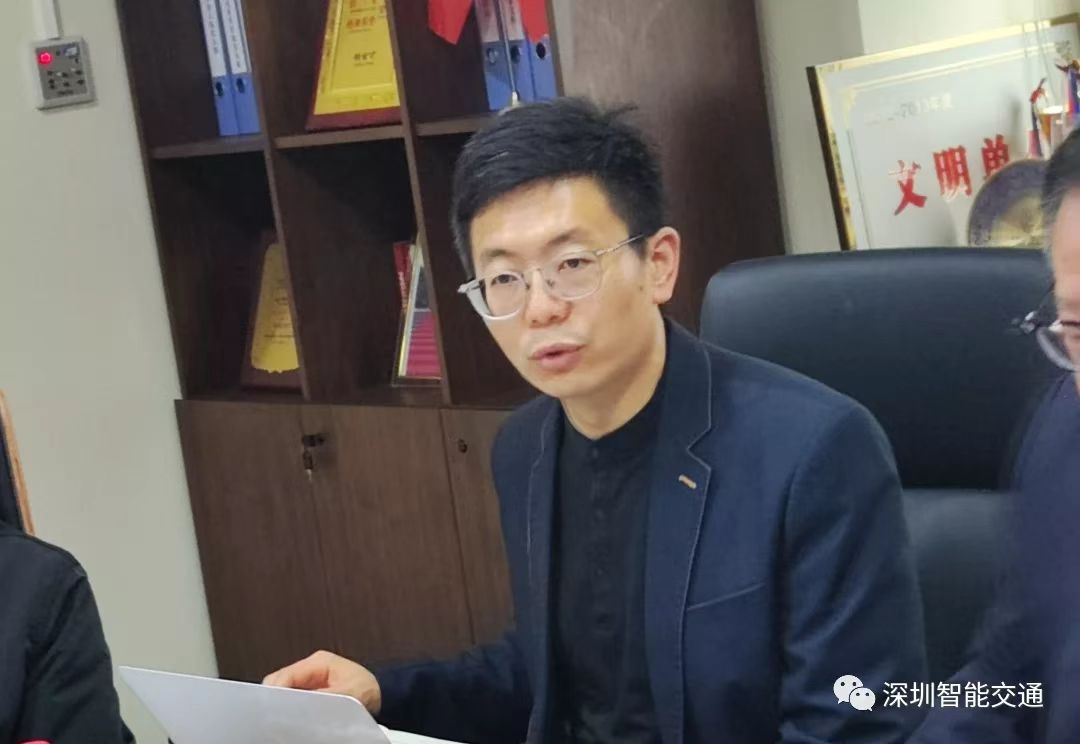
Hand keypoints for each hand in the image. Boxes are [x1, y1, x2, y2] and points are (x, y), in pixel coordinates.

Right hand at [263, 650, 381, 713]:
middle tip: (273, 718)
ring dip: (283, 703)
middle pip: (281, 682)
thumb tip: (300, 706)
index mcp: (318, 662)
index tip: (269, 710)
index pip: (285, 675)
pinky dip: (291, 707)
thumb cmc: (369, 689)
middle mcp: (311, 668)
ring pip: (285, 690)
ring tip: (282, 719)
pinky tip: (293, 718)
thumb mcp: (347, 694)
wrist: (384, 693)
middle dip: (276, 699)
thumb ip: (322, 698)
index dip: (275, 693)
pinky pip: (294, 698)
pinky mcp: (312, 690)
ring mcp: (310, 679)